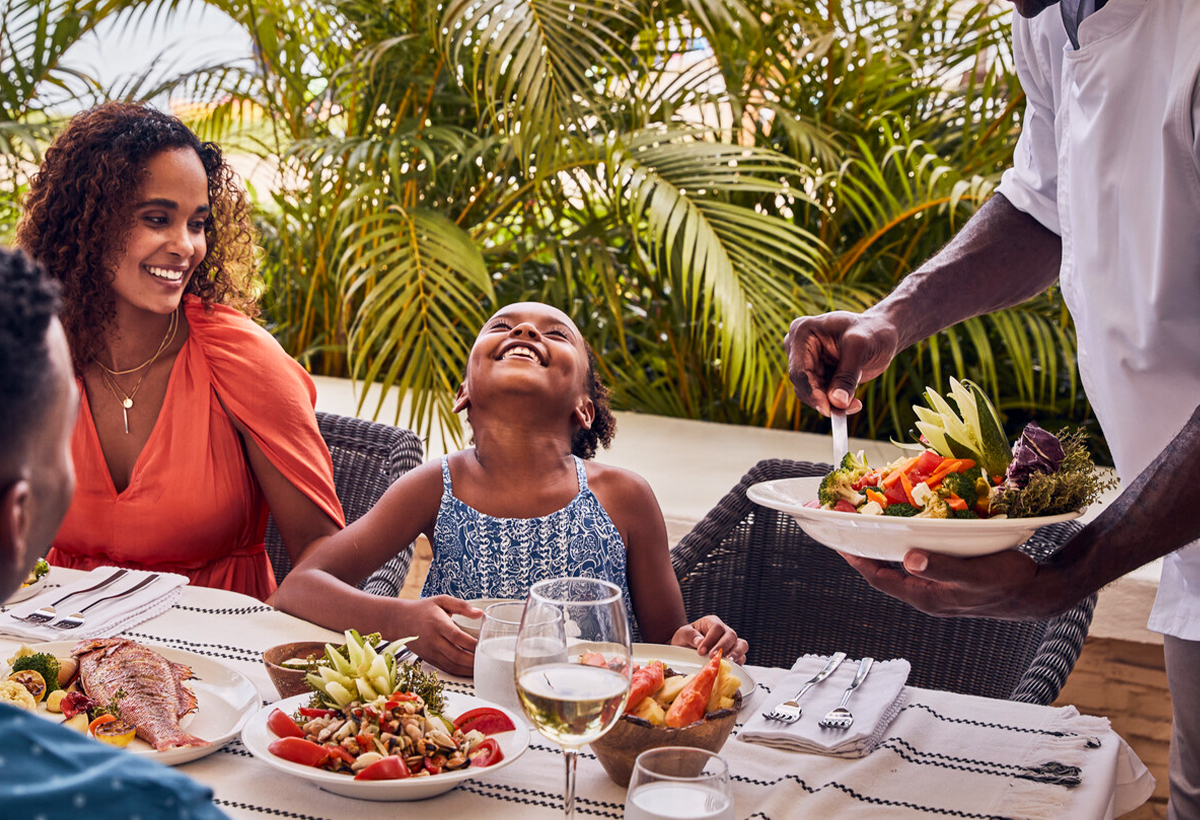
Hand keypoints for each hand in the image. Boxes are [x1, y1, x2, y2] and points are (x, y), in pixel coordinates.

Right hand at [401, 596, 480, 675]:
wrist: (398, 621)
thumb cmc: (423, 609)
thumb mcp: (441, 601)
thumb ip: (461, 605)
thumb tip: (480, 613)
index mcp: (438, 623)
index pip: (457, 636)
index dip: (472, 643)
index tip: (486, 644)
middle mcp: (434, 640)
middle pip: (456, 655)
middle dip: (474, 660)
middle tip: (489, 660)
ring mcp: (431, 652)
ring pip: (452, 665)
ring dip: (469, 669)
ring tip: (483, 668)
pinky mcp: (429, 659)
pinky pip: (447, 669)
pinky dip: (460, 672)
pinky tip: (470, 671)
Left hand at [671, 615, 748, 664]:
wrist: (686, 649)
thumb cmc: (686, 639)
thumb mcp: (682, 634)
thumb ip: (690, 635)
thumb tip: (700, 641)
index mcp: (712, 622)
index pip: (717, 627)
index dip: (710, 639)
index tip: (701, 651)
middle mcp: (724, 631)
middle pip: (731, 635)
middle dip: (723, 647)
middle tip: (713, 657)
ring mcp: (731, 643)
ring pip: (742, 645)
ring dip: (735, 654)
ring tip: (726, 662)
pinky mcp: (734, 655)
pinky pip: (742, 657)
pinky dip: (737, 663)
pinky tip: (728, 668)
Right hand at [784, 311, 899, 413]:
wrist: (884, 332)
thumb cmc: (873, 331)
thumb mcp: (861, 348)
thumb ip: (847, 375)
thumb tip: (836, 403)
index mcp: (803, 332)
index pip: (799, 370)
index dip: (811, 392)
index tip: (829, 409)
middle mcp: (799, 347)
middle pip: (802, 384)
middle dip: (823, 400)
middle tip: (847, 409)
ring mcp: (807, 361)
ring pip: (811, 393)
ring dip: (831, 403)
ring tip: (855, 404)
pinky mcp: (818, 373)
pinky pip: (821, 395)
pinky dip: (835, 402)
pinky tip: (853, 402)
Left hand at [840, 549, 1077, 620]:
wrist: (1038, 592)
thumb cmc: (1007, 582)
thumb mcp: (973, 573)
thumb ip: (942, 567)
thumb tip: (908, 560)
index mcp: (926, 596)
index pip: (880, 579)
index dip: (857, 561)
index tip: (838, 543)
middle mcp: (928, 594)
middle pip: (886, 574)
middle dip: (866, 553)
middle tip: (850, 528)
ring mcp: (938, 589)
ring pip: (902, 567)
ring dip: (886, 548)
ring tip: (872, 525)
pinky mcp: (950, 580)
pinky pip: (920, 562)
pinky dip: (909, 546)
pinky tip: (911, 530)